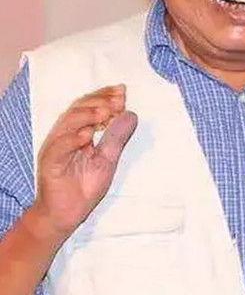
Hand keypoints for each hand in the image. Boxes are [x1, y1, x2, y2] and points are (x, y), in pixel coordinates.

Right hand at [32, 84, 137, 240]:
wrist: (65, 216)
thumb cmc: (84, 187)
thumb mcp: (107, 159)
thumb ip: (117, 137)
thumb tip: (132, 113)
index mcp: (78, 130)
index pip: (89, 105)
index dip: (105, 95)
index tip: (122, 91)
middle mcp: (64, 134)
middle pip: (78, 107)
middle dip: (100, 101)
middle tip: (118, 100)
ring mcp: (55, 147)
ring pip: (68, 122)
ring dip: (88, 114)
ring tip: (106, 112)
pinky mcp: (50, 162)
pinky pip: (58, 146)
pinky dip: (72, 138)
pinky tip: (88, 134)